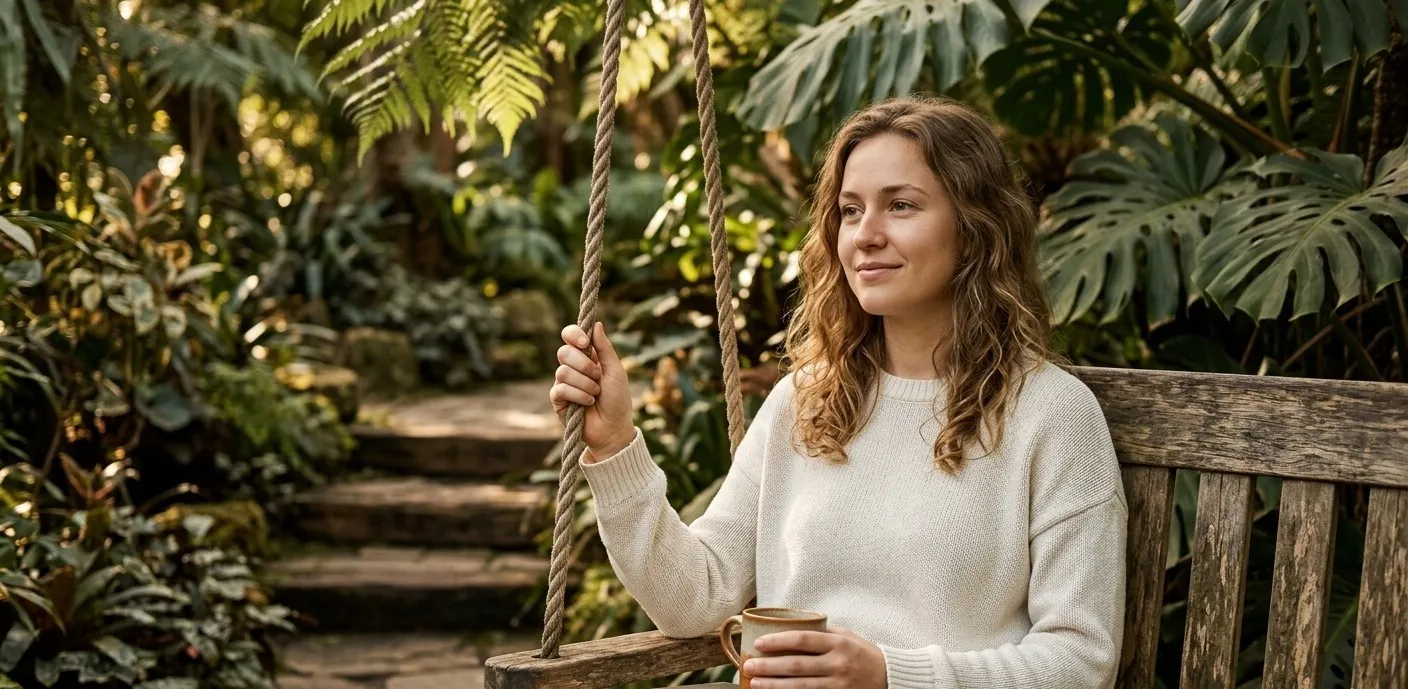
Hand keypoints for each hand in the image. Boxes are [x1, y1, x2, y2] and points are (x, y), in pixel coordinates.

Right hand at [549, 322, 634, 462]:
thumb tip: (596, 324)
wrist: (613, 428)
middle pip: (564, 352)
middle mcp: (573, 367)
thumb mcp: (616, 370)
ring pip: (562, 371)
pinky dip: (578, 395)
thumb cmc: (618, 399)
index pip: (570, 336)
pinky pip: (560, 389)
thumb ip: (605, 348)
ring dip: (584, 383)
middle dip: (584, 365)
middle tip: (598, 376)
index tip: (586, 343)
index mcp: (587, 356)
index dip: (574, 335)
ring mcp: (564, 383)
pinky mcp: (558, 400)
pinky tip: (588, 403)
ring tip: (596, 394)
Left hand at [744, 627, 886, 688]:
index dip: (778, 641)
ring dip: (774, 686)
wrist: (890, 678)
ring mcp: (838, 685)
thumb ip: (822, 632)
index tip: (759, 643)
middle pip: (797, 666)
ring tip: (755, 683)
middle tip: (749, 665)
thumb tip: (791, 626)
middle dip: (769, 666)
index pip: (802, 640)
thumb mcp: (847, 636)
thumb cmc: (863, 654)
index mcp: (838, 644)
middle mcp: (838, 665)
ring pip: (800, 687)